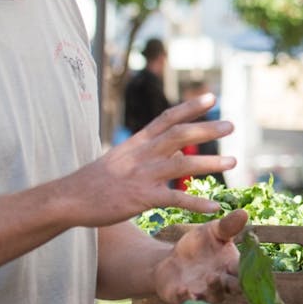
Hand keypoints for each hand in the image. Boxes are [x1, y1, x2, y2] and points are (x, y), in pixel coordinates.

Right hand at [64, 95, 236, 226]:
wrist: (69, 199)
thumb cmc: (97, 181)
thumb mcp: (123, 159)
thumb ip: (151, 153)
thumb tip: (178, 150)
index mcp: (137, 143)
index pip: (167, 118)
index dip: (190, 107)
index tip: (212, 97)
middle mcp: (141, 154)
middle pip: (179, 135)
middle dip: (206, 129)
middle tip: (231, 125)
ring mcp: (141, 175)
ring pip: (181, 164)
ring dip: (209, 162)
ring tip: (233, 162)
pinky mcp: (140, 198)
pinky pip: (174, 199)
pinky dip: (196, 203)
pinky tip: (215, 206)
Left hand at [151, 210, 246, 303]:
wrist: (173, 258)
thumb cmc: (200, 245)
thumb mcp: (213, 231)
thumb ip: (228, 225)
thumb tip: (244, 212)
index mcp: (232, 267)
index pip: (245, 271)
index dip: (249, 270)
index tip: (249, 263)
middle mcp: (222, 283)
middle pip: (233, 288)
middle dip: (232, 283)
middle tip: (230, 273)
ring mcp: (204, 293)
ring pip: (213, 297)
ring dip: (213, 290)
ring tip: (210, 277)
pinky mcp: (184, 298)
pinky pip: (186, 301)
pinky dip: (185, 296)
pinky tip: (184, 289)